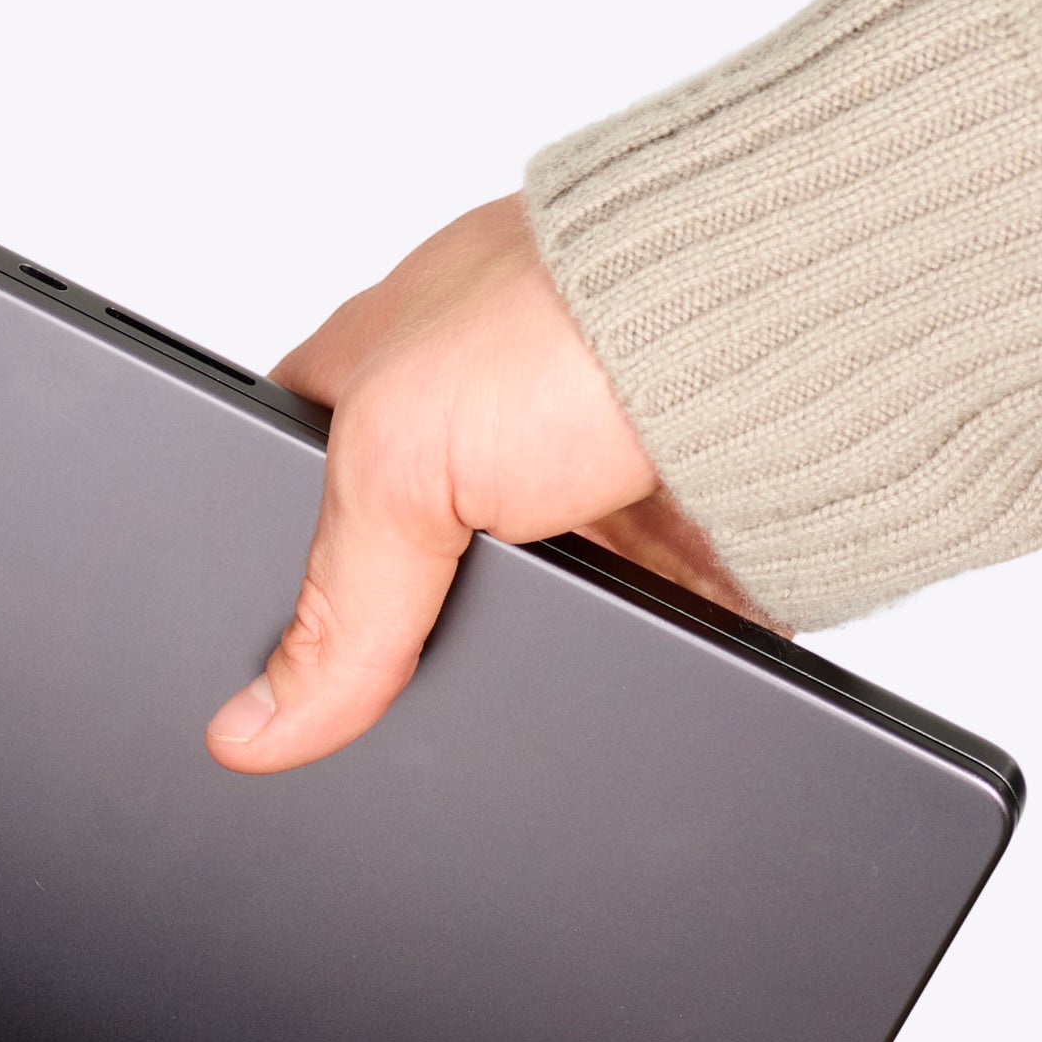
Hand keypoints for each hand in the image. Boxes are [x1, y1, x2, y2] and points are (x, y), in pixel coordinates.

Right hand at [208, 196, 763, 775]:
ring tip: (505, 668)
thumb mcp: (395, 464)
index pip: (289, 494)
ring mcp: (571, 486)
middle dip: (396, 640)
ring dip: (513, 656)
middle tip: (382, 689)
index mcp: (376, 378)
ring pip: (510, 623)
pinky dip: (607, 670)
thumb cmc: (583, 312)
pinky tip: (591, 668)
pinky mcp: (661, 545)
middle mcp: (473, 428)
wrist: (786, 323)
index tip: (260, 670)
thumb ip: (328, 611)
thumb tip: (255, 728)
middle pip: (398, 578)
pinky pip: (615, 643)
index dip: (268, 577)